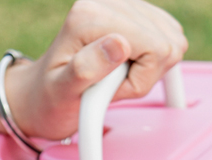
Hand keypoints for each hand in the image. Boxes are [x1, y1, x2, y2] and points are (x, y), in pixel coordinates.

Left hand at [6, 0, 187, 139]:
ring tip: (114, 79)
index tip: (109, 90)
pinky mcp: (131, 11)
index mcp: (89, 16)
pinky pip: (167, 34)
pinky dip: (151, 59)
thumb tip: (119, 44)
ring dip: (147, 67)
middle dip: (144, 74)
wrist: (39, 94)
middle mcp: (107, 0)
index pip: (156, 48)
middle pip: (167, 41)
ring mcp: (121, 2)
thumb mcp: (62, 91)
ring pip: (171, 38)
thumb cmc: (49, 99)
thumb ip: (87, 68)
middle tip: (110, 86)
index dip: (139, 80)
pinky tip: (126, 67)